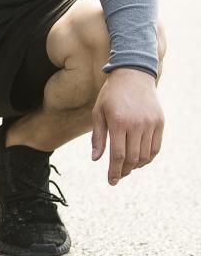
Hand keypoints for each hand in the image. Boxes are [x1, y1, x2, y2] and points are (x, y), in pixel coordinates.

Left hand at [91, 68, 163, 184]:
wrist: (133, 74)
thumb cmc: (111, 94)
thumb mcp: (98, 112)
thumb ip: (98, 137)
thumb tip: (96, 159)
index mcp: (118, 122)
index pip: (118, 155)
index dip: (115, 171)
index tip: (111, 181)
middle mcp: (136, 124)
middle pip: (133, 158)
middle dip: (124, 171)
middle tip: (118, 176)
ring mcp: (150, 123)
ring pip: (145, 156)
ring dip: (136, 166)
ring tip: (127, 168)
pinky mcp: (159, 122)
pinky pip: (156, 147)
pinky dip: (148, 158)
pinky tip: (140, 160)